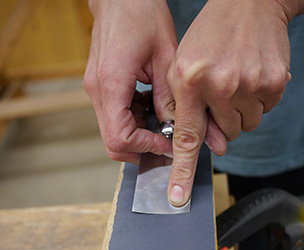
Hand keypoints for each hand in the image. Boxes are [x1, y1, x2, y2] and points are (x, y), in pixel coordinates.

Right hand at [84, 0, 176, 163]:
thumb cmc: (141, 14)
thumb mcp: (165, 57)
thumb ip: (168, 98)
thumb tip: (175, 128)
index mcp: (111, 82)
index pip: (121, 137)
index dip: (146, 147)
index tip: (168, 144)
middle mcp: (97, 90)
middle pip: (112, 143)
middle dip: (141, 149)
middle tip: (166, 142)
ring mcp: (96, 90)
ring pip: (113, 133)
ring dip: (139, 136)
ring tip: (162, 121)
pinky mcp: (100, 88)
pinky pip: (114, 118)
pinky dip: (134, 122)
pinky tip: (151, 107)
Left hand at [167, 0, 291, 205]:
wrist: (251, 3)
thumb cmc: (211, 35)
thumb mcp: (181, 64)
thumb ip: (184, 107)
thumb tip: (197, 147)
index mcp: (190, 80)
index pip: (185, 137)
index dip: (181, 170)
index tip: (178, 197)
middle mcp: (220, 84)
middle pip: (223, 136)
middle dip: (220, 122)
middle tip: (220, 93)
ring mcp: (249, 84)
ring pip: (245, 127)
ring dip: (239, 112)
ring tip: (235, 81)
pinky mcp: (273, 83)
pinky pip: (264, 112)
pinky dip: (257, 101)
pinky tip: (250, 77)